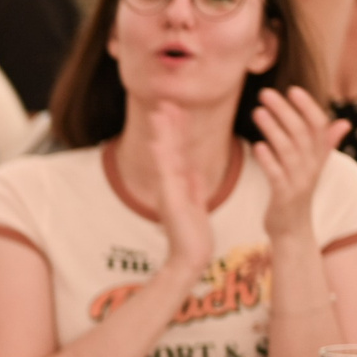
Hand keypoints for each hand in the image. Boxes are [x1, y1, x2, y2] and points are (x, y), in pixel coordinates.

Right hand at [144, 100, 218, 277]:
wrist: (191, 256)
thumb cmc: (194, 234)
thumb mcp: (198, 205)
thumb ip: (195, 187)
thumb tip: (196, 173)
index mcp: (181, 182)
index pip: (180, 149)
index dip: (179, 129)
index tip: (178, 109)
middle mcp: (171, 183)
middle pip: (170, 147)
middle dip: (169, 124)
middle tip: (167, 100)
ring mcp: (168, 190)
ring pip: (165, 155)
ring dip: (162, 133)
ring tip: (160, 112)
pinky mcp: (168, 199)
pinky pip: (164, 174)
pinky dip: (160, 156)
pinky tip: (158, 140)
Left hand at [253, 85, 348, 238]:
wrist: (292, 230)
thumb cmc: (297, 193)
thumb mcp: (313, 168)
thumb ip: (326, 145)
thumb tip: (344, 122)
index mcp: (319, 157)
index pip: (318, 126)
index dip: (307, 107)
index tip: (293, 89)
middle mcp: (312, 167)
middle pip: (301, 133)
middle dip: (284, 111)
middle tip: (266, 94)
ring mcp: (299, 182)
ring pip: (288, 150)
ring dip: (273, 129)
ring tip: (258, 111)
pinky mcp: (284, 196)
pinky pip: (277, 174)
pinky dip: (268, 159)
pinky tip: (257, 146)